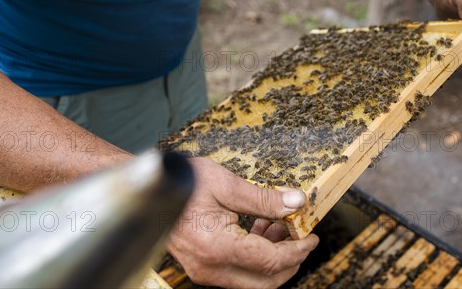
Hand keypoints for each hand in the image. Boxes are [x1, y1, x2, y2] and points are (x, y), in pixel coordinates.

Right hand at [167, 158, 318, 287]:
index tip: (312, 236)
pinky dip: (256, 258)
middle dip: (290, 261)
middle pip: (265, 282)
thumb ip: (264, 199)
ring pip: (253, 281)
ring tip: (281, 228)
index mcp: (216, 247)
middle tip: (302, 236)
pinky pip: (238, 273)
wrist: (150, 190)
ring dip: (273, 260)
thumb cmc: (183, 182)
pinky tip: (261, 230)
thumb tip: (297, 203)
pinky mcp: (202, 268)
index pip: (270, 261)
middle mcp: (209, 268)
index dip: (297, 250)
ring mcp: (204, 272)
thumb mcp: (225, 183)